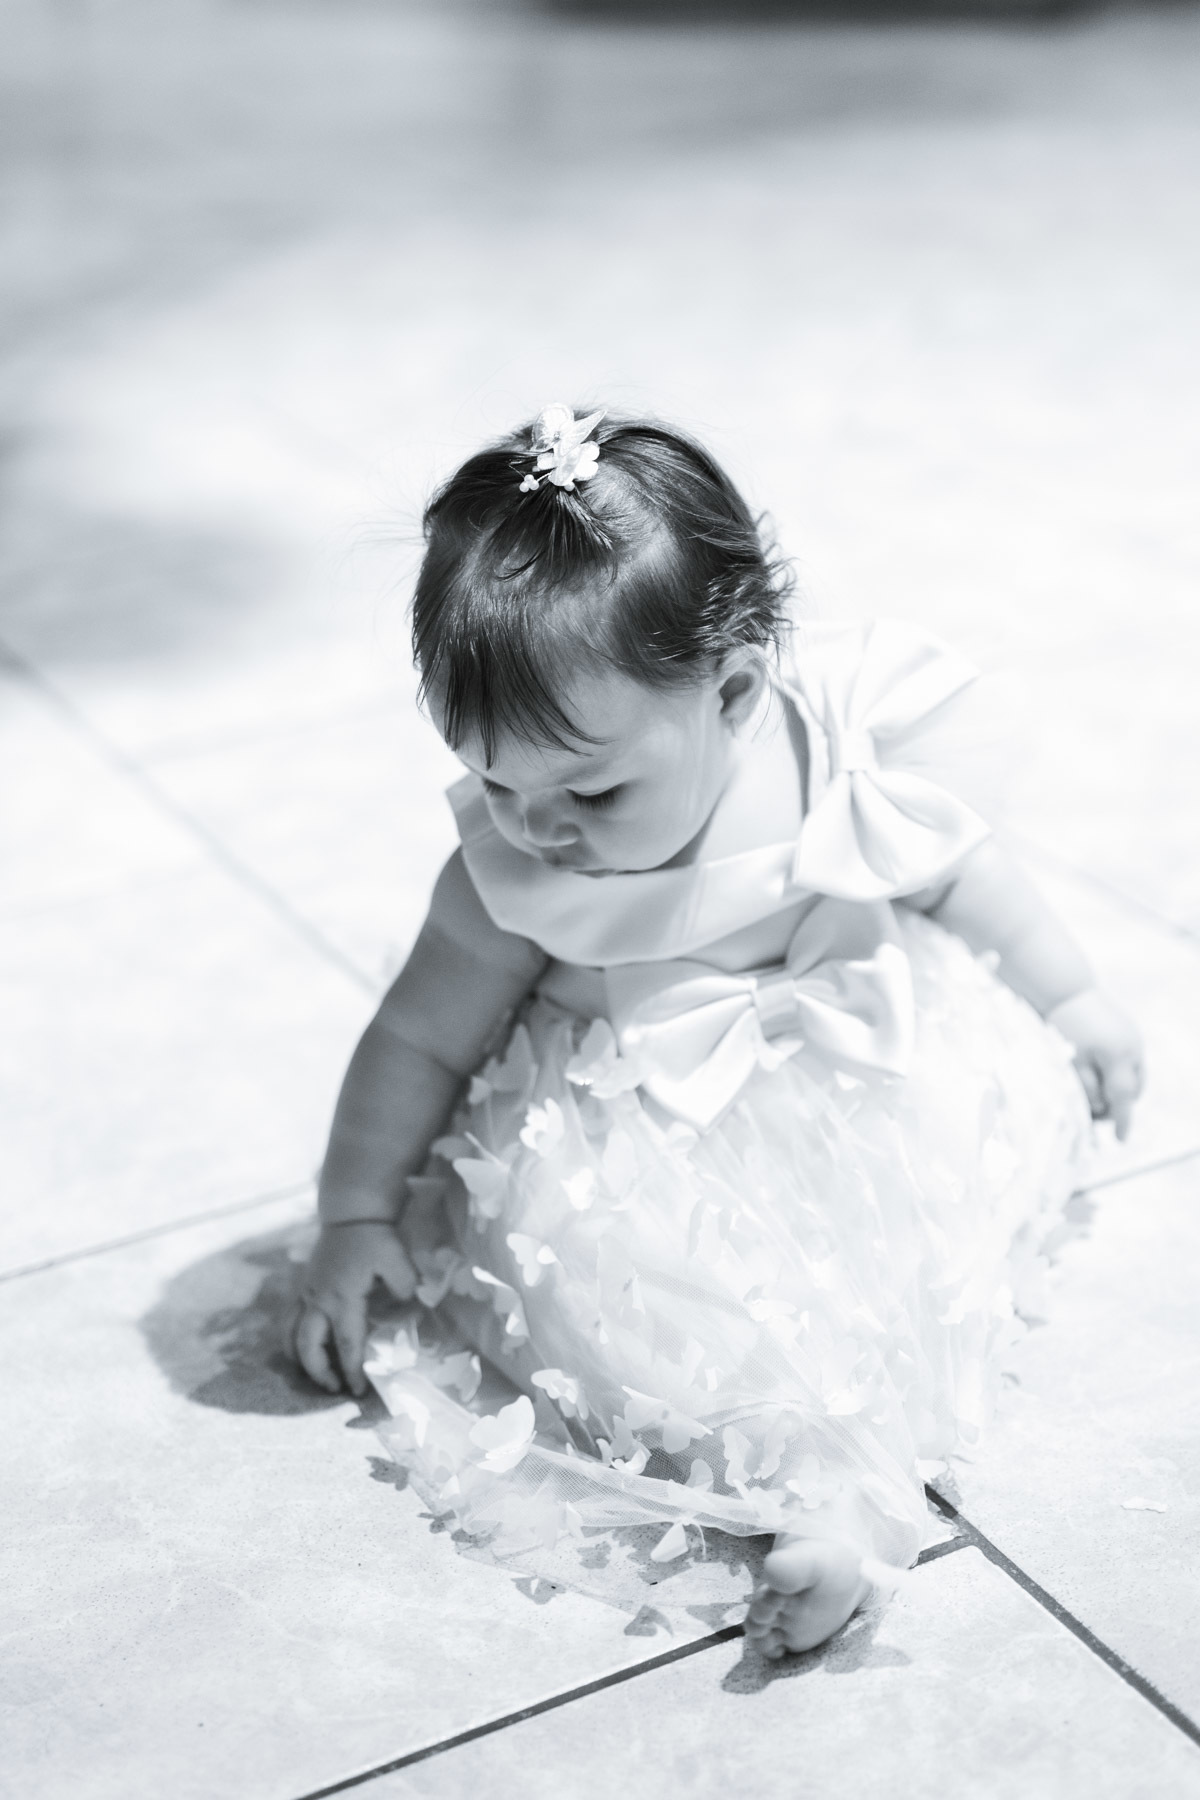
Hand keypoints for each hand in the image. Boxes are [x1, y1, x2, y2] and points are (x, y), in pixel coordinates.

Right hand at [292, 1221, 417, 1396]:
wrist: (350, 1214)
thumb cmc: (374, 1238)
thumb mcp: (397, 1259)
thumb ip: (405, 1286)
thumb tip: (409, 1308)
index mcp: (342, 1298)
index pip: (346, 1343)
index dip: (353, 1370)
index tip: (359, 1390)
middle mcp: (319, 1301)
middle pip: (309, 1346)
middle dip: (320, 1372)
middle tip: (335, 1388)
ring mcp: (307, 1294)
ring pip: (291, 1335)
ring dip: (300, 1359)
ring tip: (315, 1373)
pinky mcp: (303, 1288)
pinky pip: (289, 1320)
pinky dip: (291, 1339)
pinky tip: (303, 1348)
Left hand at [1047, 987, 1143, 1140]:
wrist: (1066, 988)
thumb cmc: (1063, 1025)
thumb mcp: (1071, 1060)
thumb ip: (1086, 1087)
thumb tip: (1098, 1107)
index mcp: (1117, 1056)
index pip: (1122, 1098)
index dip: (1121, 1121)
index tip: (1119, 1140)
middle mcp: (1132, 1049)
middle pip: (1131, 1091)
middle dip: (1116, 1105)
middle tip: (1094, 1115)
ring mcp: (1135, 1040)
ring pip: (1134, 1079)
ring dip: (1119, 1091)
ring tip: (1096, 1095)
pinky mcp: (1130, 1033)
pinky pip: (1130, 1064)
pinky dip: (1118, 1075)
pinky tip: (1099, 1074)